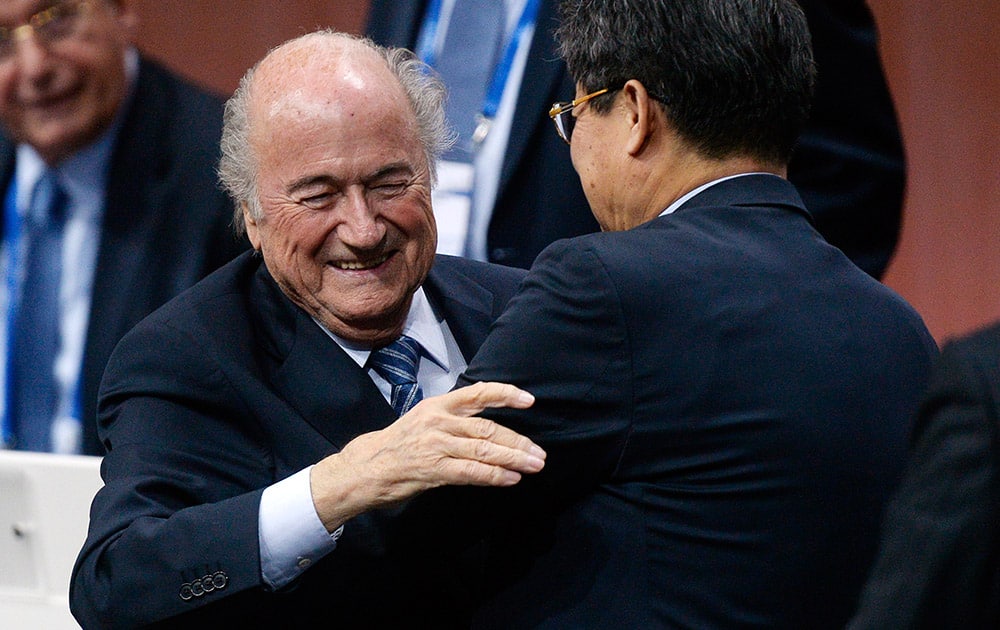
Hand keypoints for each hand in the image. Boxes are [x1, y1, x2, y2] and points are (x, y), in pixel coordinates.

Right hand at [310, 382, 543, 530]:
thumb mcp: (425, 419)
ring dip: (513, 459)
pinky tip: (511, 479)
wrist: (365, 466)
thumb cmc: (399, 444)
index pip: (478, 393)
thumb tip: (491, 429)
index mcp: (439, 405)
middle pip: (488, 428)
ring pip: (484, 449)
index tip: (529, 400)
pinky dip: (494, 476)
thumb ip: (455, 420)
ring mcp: (437, 445)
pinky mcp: (433, 470)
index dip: (506, 395)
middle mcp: (440, 421)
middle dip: (518, 441)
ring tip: (534, 465)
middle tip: (539, 453)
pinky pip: (471, 472)